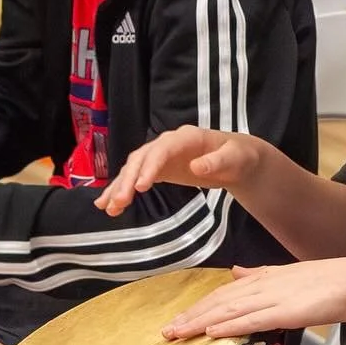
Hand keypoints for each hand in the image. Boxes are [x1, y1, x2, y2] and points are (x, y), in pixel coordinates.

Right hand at [96, 126, 265, 215]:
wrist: (238, 160)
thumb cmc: (239, 157)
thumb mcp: (235, 159)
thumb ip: (217, 162)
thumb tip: (196, 166)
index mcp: (186, 137)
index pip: (162, 150)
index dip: (150, 167)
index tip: (141, 187)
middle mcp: (168, 143)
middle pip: (142, 159)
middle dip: (128, 180)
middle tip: (119, 202)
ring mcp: (161, 156)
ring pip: (133, 169)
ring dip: (119, 187)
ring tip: (106, 206)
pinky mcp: (159, 169)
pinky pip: (136, 179)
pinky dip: (123, 191)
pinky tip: (110, 206)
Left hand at [162, 259, 345, 339]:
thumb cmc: (332, 281)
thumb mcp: (289, 274)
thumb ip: (259, 274)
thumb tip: (235, 272)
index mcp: (264, 278)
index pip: (223, 294)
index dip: (199, 307)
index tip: (178, 319)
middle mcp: (264, 285)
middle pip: (219, 303)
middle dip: (191, 317)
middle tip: (166, 331)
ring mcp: (275, 298)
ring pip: (229, 311)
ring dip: (200, 323)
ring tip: (177, 334)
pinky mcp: (287, 312)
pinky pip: (253, 319)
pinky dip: (230, 326)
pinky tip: (211, 332)